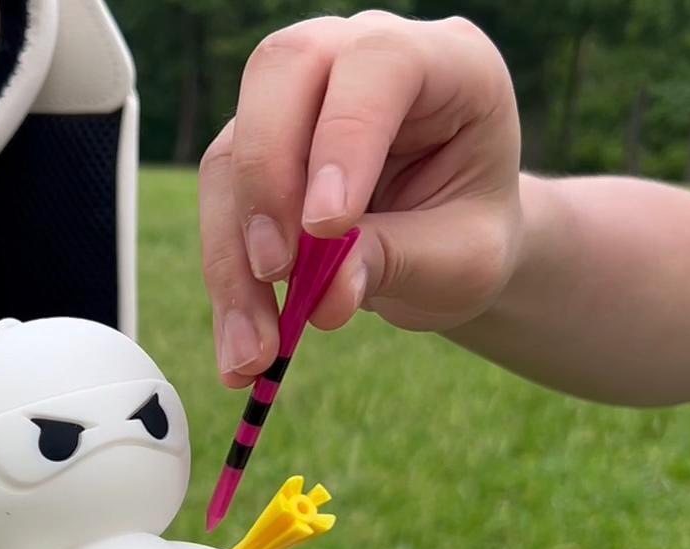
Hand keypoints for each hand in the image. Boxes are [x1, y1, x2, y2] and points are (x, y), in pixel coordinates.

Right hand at [204, 12, 523, 386]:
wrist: (449, 247)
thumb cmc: (470, 233)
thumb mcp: (464, 258)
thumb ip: (402, 260)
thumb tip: (325, 294)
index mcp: (444, 62)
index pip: (379, 65)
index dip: (344, 135)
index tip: (326, 227)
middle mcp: (357, 58)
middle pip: (281, 71)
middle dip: (267, 177)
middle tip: (276, 270)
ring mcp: (297, 98)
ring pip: (233, 151)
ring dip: (233, 256)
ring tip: (255, 349)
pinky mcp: (253, 147)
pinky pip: (219, 202)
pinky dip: (226, 278)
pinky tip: (242, 345)